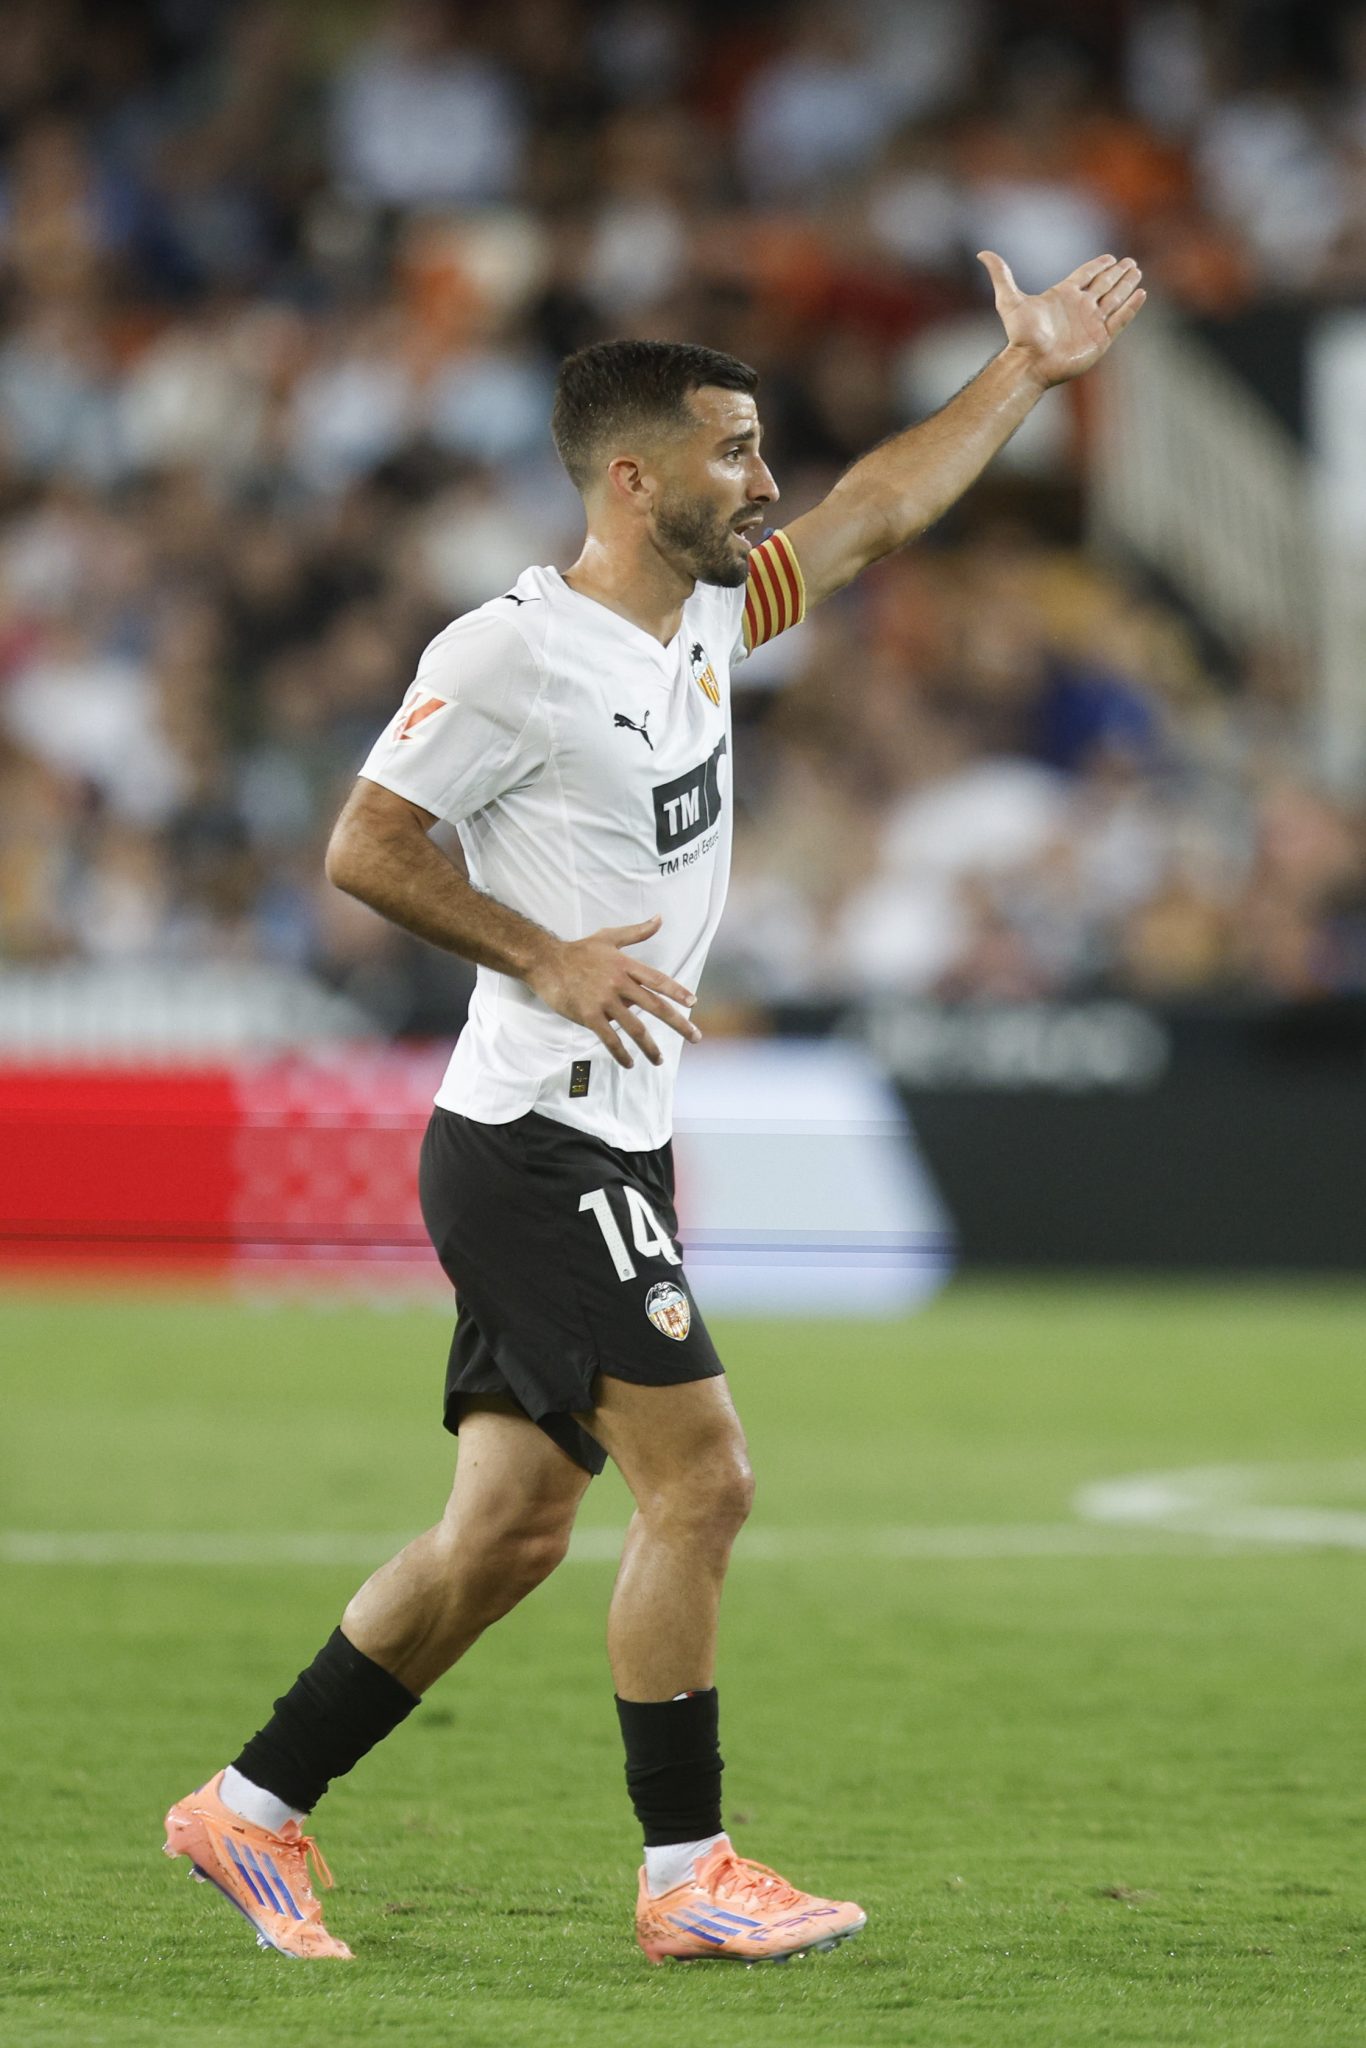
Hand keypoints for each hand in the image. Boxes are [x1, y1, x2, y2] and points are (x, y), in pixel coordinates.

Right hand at [525, 914, 700, 1069]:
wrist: (546, 962)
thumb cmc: (578, 950)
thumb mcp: (609, 937)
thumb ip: (637, 932)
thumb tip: (660, 919)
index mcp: (626, 965)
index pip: (658, 980)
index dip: (677, 991)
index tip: (694, 1003)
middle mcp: (618, 983)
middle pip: (655, 1006)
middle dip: (678, 1023)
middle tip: (695, 1037)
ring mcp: (604, 1001)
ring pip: (634, 1027)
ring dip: (650, 1046)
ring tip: (659, 1060)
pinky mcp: (588, 1016)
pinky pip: (609, 1038)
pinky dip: (621, 1053)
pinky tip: (629, 1063)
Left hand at [978, 250, 1145, 388]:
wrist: (1030, 363)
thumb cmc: (1020, 335)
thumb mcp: (1009, 301)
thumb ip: (1001, 275)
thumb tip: (981, 253)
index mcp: (1063, 296)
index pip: (1085, 275)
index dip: (1097, 266)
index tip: (1110, 258)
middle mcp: (1080, 307)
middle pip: (1104, 285)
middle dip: (1117, 274)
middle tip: (1129, 262)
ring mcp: (1091, 323)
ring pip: (1114, 299)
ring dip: (1126, 286)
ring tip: (1136, 272)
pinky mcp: (1100, 339)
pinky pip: (1120, 320)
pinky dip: (1131, 307)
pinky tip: (1140, 294)